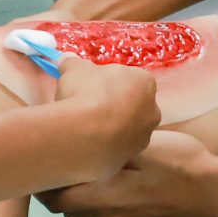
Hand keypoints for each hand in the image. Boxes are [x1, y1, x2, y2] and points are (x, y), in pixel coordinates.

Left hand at [42, 130, 217, 216]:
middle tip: (62, 165)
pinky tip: (116, 187)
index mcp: (106, 197)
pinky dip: (102, 207)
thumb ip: (109, 153)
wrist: (216, 193)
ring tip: (86, 174)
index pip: (57, 201)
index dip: (44, 186)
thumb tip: (79, 147)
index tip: (45, 165)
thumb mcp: (144, 147)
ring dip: (80, 201)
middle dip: (59, 193)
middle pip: (69, 213)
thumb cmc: (180, 163)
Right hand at [49, 54, 160, 178]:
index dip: (107, 83)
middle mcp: (152, 109)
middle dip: (111, 107)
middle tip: (87, 108)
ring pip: (125, 129)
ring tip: (84, 128)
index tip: (90, 88)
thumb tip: (66, 59)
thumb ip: (72, 64)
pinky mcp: (131, 157)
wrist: (85, 135)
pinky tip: (86, 143)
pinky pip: (116, 148)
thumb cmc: (85, 94)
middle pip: (130, 105)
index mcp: (144, 81)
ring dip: (109, 128)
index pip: (127, 79)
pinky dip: (104, 146)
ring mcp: (144, 136)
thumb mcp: (74, 70)